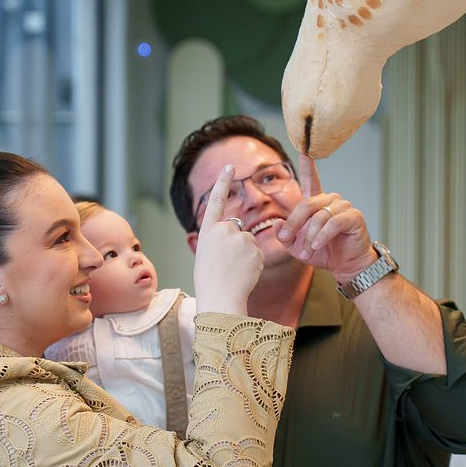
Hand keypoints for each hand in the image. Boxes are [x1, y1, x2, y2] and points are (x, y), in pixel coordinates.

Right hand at [193, 164, 263, 314]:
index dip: (223, 183)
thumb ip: (219, 239)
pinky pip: (258, 253)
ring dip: (247, 255)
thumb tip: (237, 230)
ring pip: (249, 242)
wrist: (220, 299)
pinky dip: (254, 263)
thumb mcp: (207, 255)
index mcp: (207, 232)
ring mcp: (240, 238)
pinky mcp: (255, 249)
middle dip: (237, 244)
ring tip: (235, 271)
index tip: (230, 166)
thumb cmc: (210, 282)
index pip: (215, 201)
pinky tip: (245, 274)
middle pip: (237, 229)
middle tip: (228, 265)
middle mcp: (223, 231)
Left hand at [276, 154, 376, 280]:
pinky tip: (318, 245)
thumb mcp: (296, 246)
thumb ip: (284, 236)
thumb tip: (276, 223)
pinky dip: (323, 235)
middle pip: (306, 204)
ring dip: (310, 236)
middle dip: (294, 224)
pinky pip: (334, 222)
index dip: (308, 165)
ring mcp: (344, 207)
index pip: (311, 180)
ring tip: (307, 251)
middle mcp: (331, 200)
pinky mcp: (354, 216)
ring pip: (319, 216)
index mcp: (317, 203)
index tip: (304, 150)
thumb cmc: (323, 253)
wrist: (345, 266)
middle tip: (288, 239)